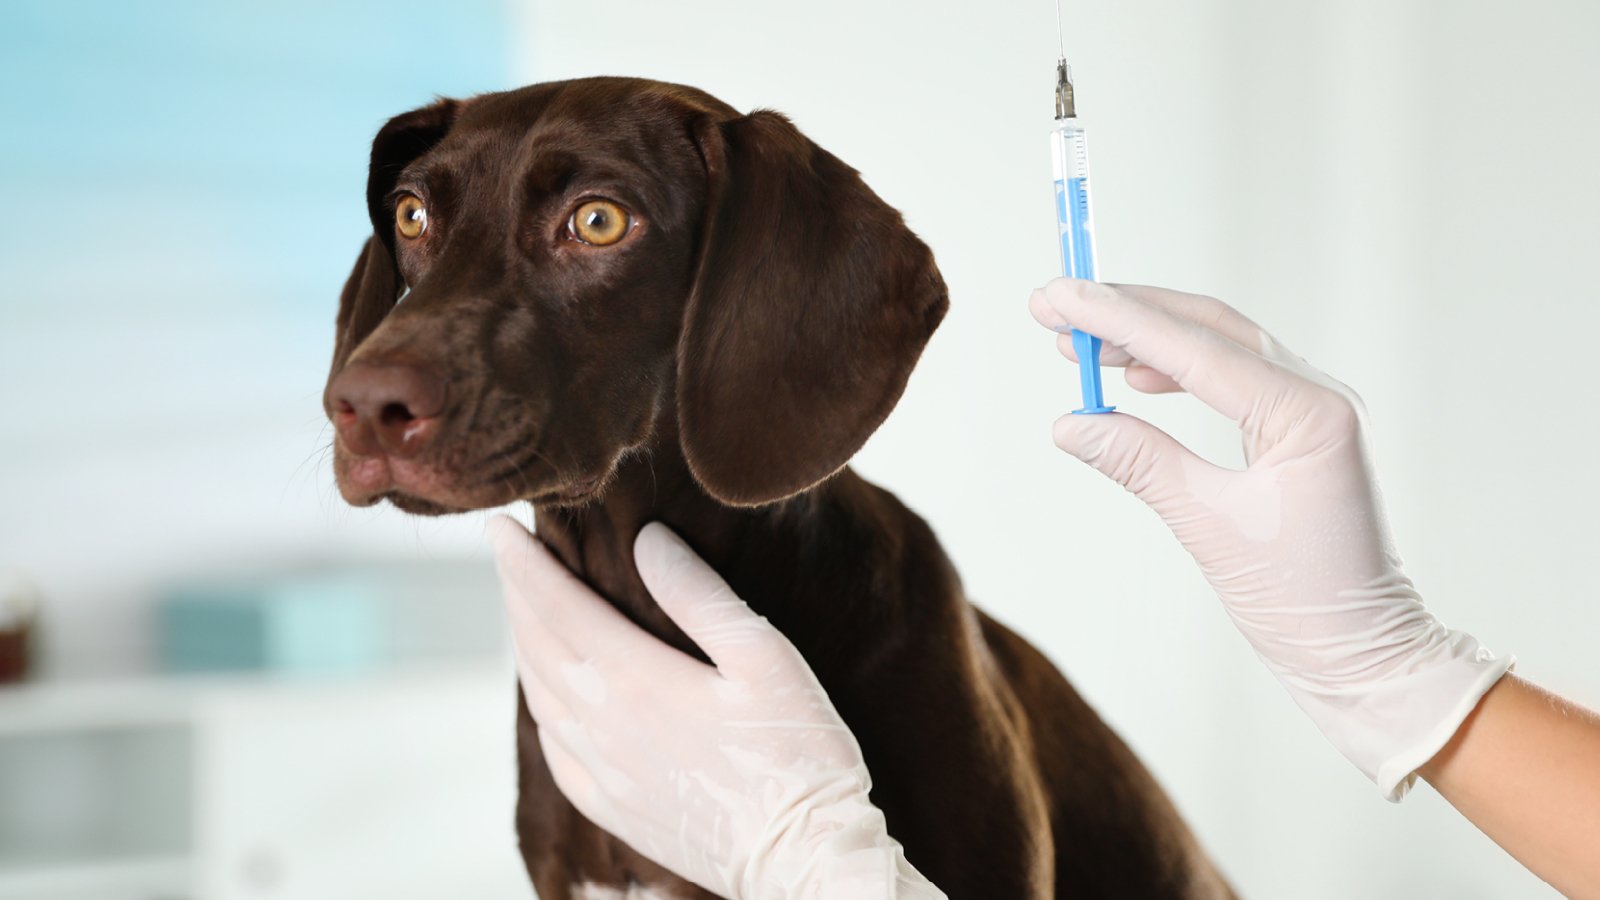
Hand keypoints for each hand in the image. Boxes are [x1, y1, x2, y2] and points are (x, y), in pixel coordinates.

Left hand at [487, 517, 943, 899]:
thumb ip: (700, 594)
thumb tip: (648, 539)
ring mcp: (603, 773)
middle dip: (517, 594)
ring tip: (525, 611)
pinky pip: (554, 749)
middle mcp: (603, 726)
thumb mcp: (764, 657)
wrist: (803, 858)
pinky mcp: (613, 809)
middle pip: (538, 645)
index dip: (523, 562)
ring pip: (540, 695)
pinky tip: (551, 695)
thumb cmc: (798, 753)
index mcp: (637, 679)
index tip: (498, 525)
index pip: (557, 604)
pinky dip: (542, 707)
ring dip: (524, 645)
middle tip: (506, 554)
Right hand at [1028, 279, 1512, 798]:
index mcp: (1308, 413)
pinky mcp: (1299, 431)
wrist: (1364, 654)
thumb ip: (1140, 462)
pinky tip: (1135, 377)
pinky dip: (1176, 369)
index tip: (1057, 298)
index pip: (1195, 348)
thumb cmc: (1301, 602)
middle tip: (1053, 305)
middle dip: (1126, 313)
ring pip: (1217, 346)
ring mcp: (1312, 410)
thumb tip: (1070, 423)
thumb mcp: (1208, 527)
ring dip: (1146, 338)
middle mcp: (1318, 395)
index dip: (1118, 319)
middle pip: (1207, 326)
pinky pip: (1230, 378)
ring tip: (1079, 342)